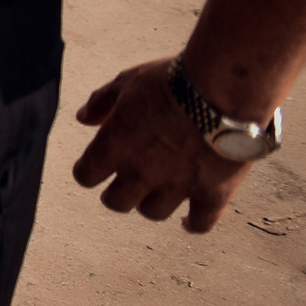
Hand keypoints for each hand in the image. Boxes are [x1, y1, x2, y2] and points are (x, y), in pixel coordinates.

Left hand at [70, 57, 255, 233]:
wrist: (221, 89)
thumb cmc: (171, 81)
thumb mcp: (127, 81)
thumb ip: (101, 102)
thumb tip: (83, 118)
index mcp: (114, 146)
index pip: (85, 175)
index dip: (87, 171)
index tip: (93, 168)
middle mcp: (141, 172)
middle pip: (117, 202)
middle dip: (116, 194)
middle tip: (123, 184)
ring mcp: (176, 186)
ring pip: (153, 212)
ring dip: (150, 204)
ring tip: (155, 193)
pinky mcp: (213, 193)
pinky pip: (201, 223)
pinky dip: (193, 225)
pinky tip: (188, 222)